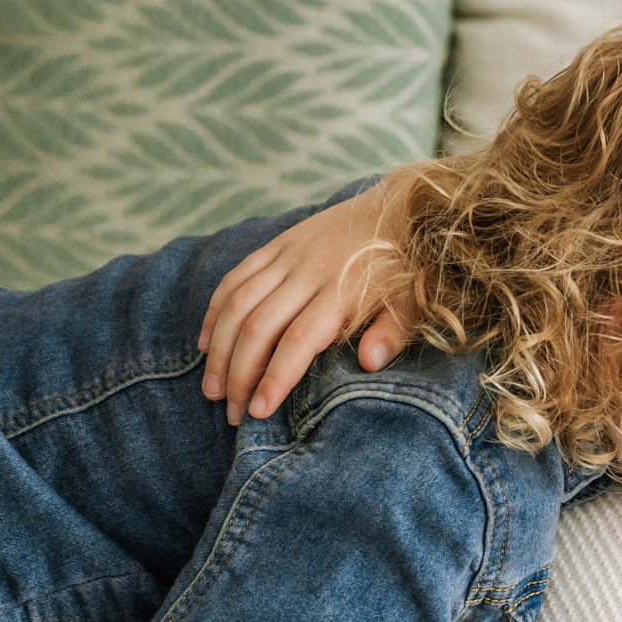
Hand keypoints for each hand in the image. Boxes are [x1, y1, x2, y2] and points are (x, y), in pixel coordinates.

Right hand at [199, 172, 418, 422]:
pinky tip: (207, 344)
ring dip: (219, 349)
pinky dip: (216, 312)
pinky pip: (234, 279)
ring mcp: (288, 256)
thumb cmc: (410, 266)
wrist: (404, 208)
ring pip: (238, 304)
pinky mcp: (276, 245)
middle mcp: (308, 272)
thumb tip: (370, 363)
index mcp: (342, 291)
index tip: (260, 411)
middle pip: (260, 327)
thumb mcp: (414, 299)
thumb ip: (393, 330)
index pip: (299, 340)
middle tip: (233, 413)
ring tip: (212, 388)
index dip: (275, 377)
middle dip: (240, 373)